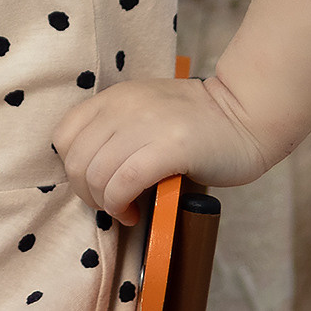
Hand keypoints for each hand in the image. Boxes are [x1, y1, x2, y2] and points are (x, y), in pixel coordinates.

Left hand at [51, 76, 273, 223]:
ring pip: (98, 175)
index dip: (72, 169)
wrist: (246, 114)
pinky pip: (125, 183)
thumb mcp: (145, 111)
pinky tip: (134, 212)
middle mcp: (124, 107)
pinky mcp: (171, 148)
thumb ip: (116, 129)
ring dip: (105, 204)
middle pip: (77, 161)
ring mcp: (147, 125)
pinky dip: (121, 205)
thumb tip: (89, 172)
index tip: (94, 184)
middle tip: (109, 204)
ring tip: (124, 210)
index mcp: (114, 98)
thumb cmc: (197, 122)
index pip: (64, 136)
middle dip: (86, 194)